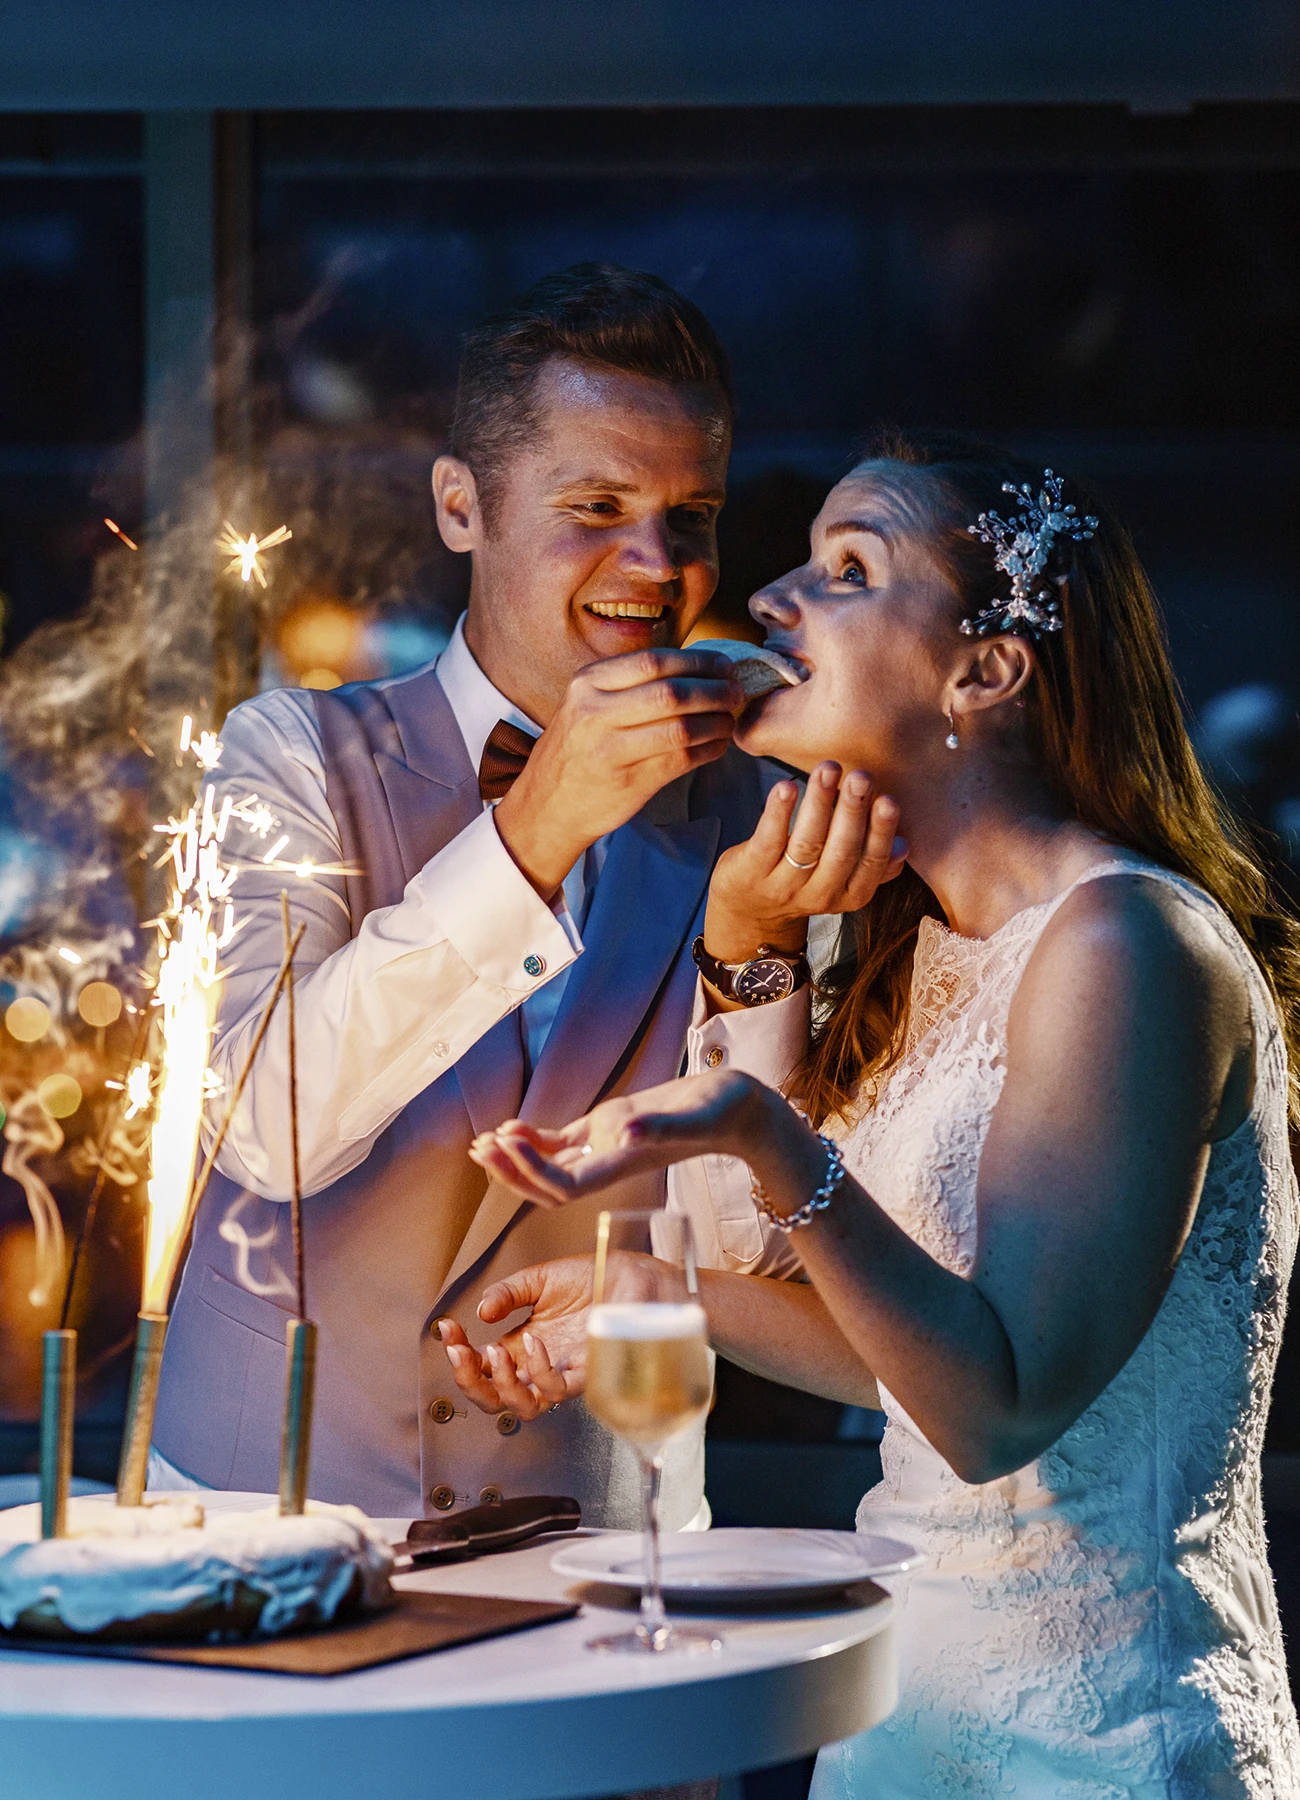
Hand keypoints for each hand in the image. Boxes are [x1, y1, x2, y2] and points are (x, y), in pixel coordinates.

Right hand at [437, 1250, 670, 1414]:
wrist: (633, 1274)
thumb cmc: (594, 1279)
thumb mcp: (539, 1279)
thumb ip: (507, 1293)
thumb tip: (481, 1312)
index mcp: (525, 1345)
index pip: (482, 1366)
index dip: (460, 1355)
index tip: (447, 1329)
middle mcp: (540, 1366)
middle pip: (494, 1399)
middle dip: (468, 1381)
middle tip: (459, 1352)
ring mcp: (563, 1373)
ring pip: (523, 1407)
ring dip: (500, 1383)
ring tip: (493, 1351)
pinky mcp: (588, 1373)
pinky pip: (558, 1390)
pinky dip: (539, 1370)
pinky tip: (534, 1341)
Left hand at [469, 1069, 765, 1208]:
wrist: (738, 1106)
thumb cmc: (722, 1110)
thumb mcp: (693, 1116)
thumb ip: (660, 1128)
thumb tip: (624, 1132)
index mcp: (624, 1165)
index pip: (566, 1184)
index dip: (532, 1171)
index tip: (506, 1144)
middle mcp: (610, 1163)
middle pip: (548, 1185)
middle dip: (511, 1171)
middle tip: (479, 1149)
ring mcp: (607, 1148)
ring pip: (551, 1165)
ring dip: (516, 1157)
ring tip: (483, 1143)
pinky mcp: (609, 1129)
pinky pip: (564, 1144)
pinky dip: (535, 1139)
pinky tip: (511, 1127)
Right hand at [492, 648, 741, 896]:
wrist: (546, 805)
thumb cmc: (577, 750)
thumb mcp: (588, 704)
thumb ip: (630, 685)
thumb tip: (698, 667)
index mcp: (588, 683)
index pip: (654, 661)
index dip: (698, 661)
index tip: (724, 665)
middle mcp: (595, 713)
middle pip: (671, 692)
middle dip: (714, 691)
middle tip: (737, 692)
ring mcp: (610, 750)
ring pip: (681, 727)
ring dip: (716, 722)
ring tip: (730, 721)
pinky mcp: (628, 782)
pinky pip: (681, 760)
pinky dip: (708, 750)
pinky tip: (718, 746)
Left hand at [703, 762, 906, 963]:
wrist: (749, 909)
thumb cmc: (803, 880)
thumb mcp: (841, 880)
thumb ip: (873, 864)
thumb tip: (903, 845)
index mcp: (850, 895)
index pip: (871, 865)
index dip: (880, 835)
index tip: (888, 801)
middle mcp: (819, 895)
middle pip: (841, 852)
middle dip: (853, 812)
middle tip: (861, 777)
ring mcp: (783, 886)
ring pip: (807, 843)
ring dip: (819, 803)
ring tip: (827, 769)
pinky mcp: (751, 872)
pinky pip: (768, 840)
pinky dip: (778, 812)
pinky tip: (787, 786)